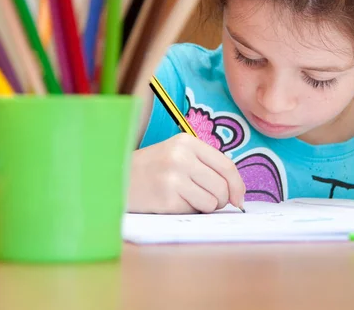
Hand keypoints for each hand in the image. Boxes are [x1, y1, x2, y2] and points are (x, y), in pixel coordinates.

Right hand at [127, 133, 245, 213]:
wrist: (115, 179)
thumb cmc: (151, 169)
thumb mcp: (176, 154)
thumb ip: (205, 165)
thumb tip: (236, 192)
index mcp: (186, 142)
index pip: (226, 165)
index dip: (238, 185)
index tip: (239, 198)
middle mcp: (181, 157)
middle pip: (222, 186)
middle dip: (220, 199)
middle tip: (207, 200)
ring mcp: (173, 177)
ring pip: (212, 202)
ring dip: (205, 206)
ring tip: (187, 199)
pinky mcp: (166, 198)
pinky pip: (194, 211)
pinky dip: (189, 211)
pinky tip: (173, 202)